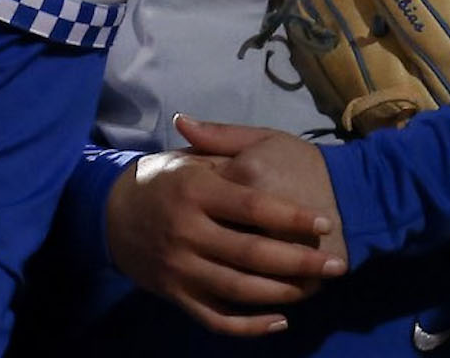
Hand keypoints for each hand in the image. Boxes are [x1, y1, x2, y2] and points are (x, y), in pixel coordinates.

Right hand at [104, 122, 342, 336]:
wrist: (113, 217)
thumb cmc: (163, 180)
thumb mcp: (188, 157)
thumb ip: (216, 143)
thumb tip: (215, 123)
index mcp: (196, 192)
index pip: (252, 208)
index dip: (292, 217)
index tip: (326, 223)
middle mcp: (187, 233)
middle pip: (251, 253)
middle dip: (299, 262)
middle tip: (336, 264)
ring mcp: (180, 268)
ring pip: (237, 289)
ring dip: (281, 293)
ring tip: (317, 288)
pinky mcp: (175, 295)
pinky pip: (214, 318)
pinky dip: (247, 326)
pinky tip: (279, 321)